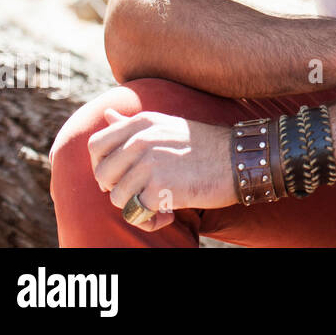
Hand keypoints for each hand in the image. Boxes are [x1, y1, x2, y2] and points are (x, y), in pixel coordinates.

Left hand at [88, 109, 236, 230]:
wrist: (240, 159)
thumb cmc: (205, 146)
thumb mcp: (166, 126)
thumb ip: (132, 124)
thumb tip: (106, 114)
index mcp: (142, 123)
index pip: (95, 145)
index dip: (101, 166)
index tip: (120, 175)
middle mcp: (141, 140)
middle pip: (102, 176)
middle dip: (118, 190)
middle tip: (142, 192)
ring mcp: (150, 163)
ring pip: (117, 198)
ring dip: (136, 208)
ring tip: (160, 204)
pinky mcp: (159, 188)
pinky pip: (137, 214)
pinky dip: (151, 220)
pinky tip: (169, 214)